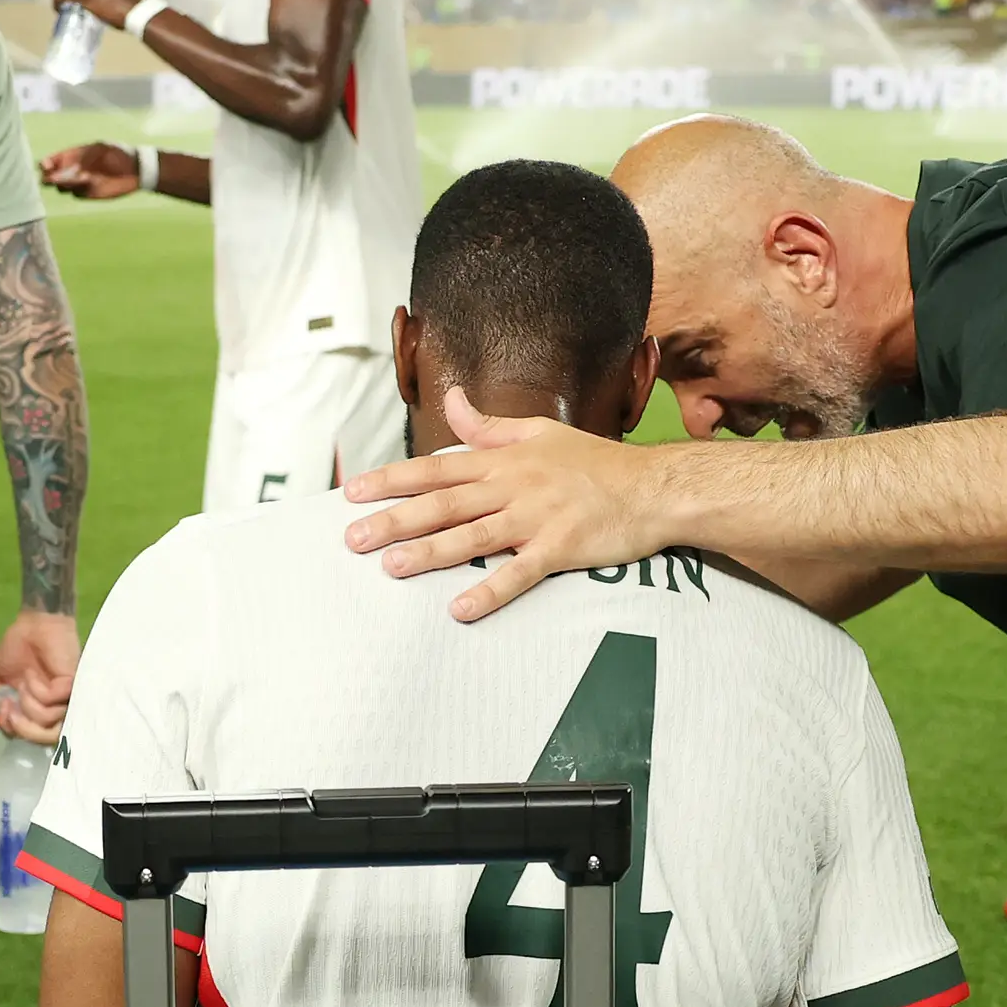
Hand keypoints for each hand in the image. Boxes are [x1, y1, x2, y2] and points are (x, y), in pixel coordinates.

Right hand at [0, 609, 79, 745]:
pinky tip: (32, 673)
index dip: (13, 730)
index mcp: (35, 708)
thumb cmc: (18, 645)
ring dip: (28, 703)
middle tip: (11, 707)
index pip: (29, 735)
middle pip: (46, 738)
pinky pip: (51, 700)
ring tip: (24, 682)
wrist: (33, 623)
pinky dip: (36, 688)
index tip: (2, 710)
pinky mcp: (71, 686)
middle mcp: (53, 707)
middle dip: (23, 728)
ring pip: (48, 722)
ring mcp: (65, 698)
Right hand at [39, 141, 140, 199]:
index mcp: (76, 156)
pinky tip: (86, 182)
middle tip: (48, 179)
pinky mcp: (90, 194)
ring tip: (70, 178)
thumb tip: (68, 164)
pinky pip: (77, 194)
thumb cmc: (119, 153)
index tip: (45, 165)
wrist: (137, 169)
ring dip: (64, 184)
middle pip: (54, 176)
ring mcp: (81, 183)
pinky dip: (78, 190)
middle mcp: (75, 170)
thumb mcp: (102, 148)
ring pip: (63, 187)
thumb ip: (84, 156)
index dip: (47, 163)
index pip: (55, 160)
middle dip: (48, 177)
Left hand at [341, 388, 662, 621]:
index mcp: (504, 460)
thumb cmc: (597, 462)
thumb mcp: (538, 431)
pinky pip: (520, 573)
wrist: (653, 486)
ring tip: (391, 567)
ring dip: (430, 552)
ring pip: (473, 536)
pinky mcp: (561, 548)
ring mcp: (536, 518)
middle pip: (444, 503)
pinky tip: (460, 608)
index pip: (436, 468)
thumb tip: (451, 398)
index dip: (393, 480)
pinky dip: (490, 590)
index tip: (354, 492)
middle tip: (353, 539)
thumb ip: (487, 424)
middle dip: (395, 519)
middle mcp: (513, 487)